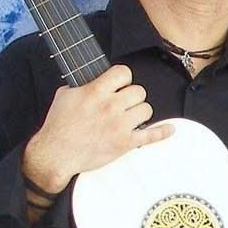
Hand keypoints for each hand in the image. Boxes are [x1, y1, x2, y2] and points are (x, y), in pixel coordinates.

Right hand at [23, 63, 170, 190]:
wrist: (56, 154)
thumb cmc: (58, 126)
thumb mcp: (65, 95)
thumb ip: (82, 85)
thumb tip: (92, 80)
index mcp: (96, 91)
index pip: (123, 73)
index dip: (123, 77)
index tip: (120, 83)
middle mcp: (111, 106)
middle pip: (139, 91)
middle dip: (132, 96)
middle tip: (124, 103)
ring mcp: (120, 125)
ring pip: (147, 110)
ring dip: (140, 112)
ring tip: (130, 117)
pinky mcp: (125, 143)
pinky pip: (151, 136)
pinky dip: (163, 132)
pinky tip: (170, 129)